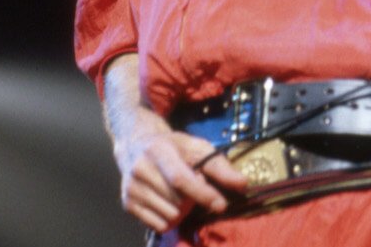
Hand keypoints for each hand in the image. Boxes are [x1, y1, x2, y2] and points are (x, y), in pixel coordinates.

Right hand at [113, 109, 247, 231]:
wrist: (137, 144)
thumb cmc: (173, 146)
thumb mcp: (197, 147)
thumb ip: (220, 166)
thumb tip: (243, 185)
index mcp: (158, 151)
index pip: (180, 179)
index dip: (203, 194)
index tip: (221, 205)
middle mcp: (140, 170)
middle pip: (178, 202)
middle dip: (194, 200)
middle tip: (194, 186)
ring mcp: (131, 189)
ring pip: (170, 217)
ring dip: (183, 211)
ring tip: (181, 194)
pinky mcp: (127, 204)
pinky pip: (159, 226)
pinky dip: (170, 219)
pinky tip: (169, 202)